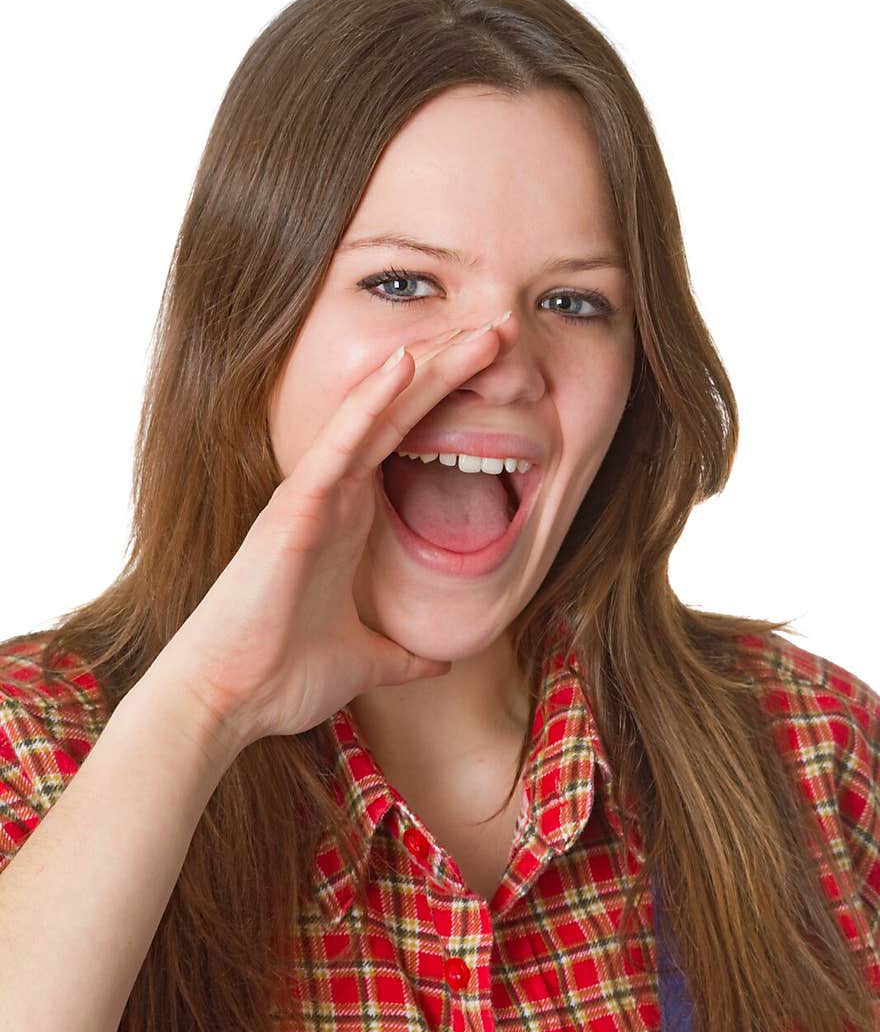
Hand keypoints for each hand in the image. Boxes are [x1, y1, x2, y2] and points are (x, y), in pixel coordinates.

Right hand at [156, 318, 510, 753]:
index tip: (501, 380)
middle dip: (450, 372)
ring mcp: (313, 497)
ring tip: (477, 333)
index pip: (409, 446)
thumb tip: (437, 663)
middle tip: (501, 331)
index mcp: (352, 522)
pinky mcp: (295, 509)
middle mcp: (334, 497)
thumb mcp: (368, 661)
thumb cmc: (283, 675)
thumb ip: (402, 656)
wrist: (231, 701)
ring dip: (425, 371)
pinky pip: (340, 445)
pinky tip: (403, 366)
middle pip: (400, 417)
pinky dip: (370, 404)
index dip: (452, 409)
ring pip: (374, 416)